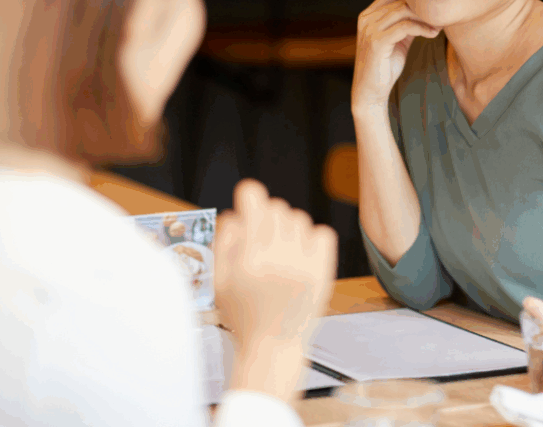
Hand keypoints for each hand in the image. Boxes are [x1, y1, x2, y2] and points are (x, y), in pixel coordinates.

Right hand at [214, 179, 337, 351]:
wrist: (273, 347)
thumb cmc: (242, 316)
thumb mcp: (219, 282)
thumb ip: (224, 243)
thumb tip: (236, 213)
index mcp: (248, 260)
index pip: (255, 204)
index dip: (249, 195)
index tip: (247, 197)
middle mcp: (277, 260)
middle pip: (277, 208)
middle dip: (266, 216)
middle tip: (261, 235)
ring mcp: (303, 266)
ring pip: (299, 219)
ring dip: (288, 227)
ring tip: (280, 250)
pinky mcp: (322, 273)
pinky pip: (322, 233)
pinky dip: (312, 237)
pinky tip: (300, 253)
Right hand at [351, 0, 439, 113]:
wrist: (370, 92)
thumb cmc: (384, 66)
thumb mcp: (397, 40)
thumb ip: (406, 23)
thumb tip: (427, 12)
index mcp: (368, 15)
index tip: (432, 8)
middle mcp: (366, 19)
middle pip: (400, 1)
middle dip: (423, 8)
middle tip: (441, 16)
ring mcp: (370, 29)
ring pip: (403, 11)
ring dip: (425, 17)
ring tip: (439, 25)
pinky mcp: (377, 42)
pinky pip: (405, 27)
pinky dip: (422, 28)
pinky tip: (432, 34)